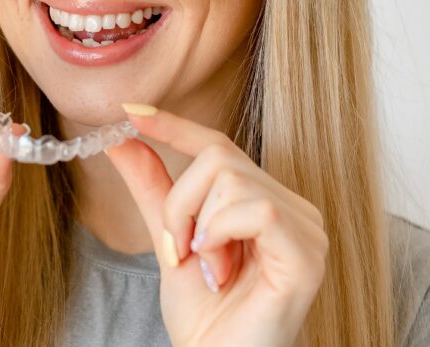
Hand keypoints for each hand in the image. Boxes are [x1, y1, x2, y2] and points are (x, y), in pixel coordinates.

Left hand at [104, 105, 327, 346]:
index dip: (174, 125)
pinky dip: (221, 234)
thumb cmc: (205, 317)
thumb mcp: (170, 240)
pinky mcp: (308, 254)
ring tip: (207, 269)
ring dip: (199, 225)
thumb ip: (153, 189)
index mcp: (263, 202)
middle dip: (181, 201)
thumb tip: (121, 140)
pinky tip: (219, 270)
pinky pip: (257, 210)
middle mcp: (292, 208)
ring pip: (232, 179)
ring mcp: (306, 229)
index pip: (218, 145)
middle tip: (180, 249)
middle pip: (219, 156)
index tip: (130, 112)